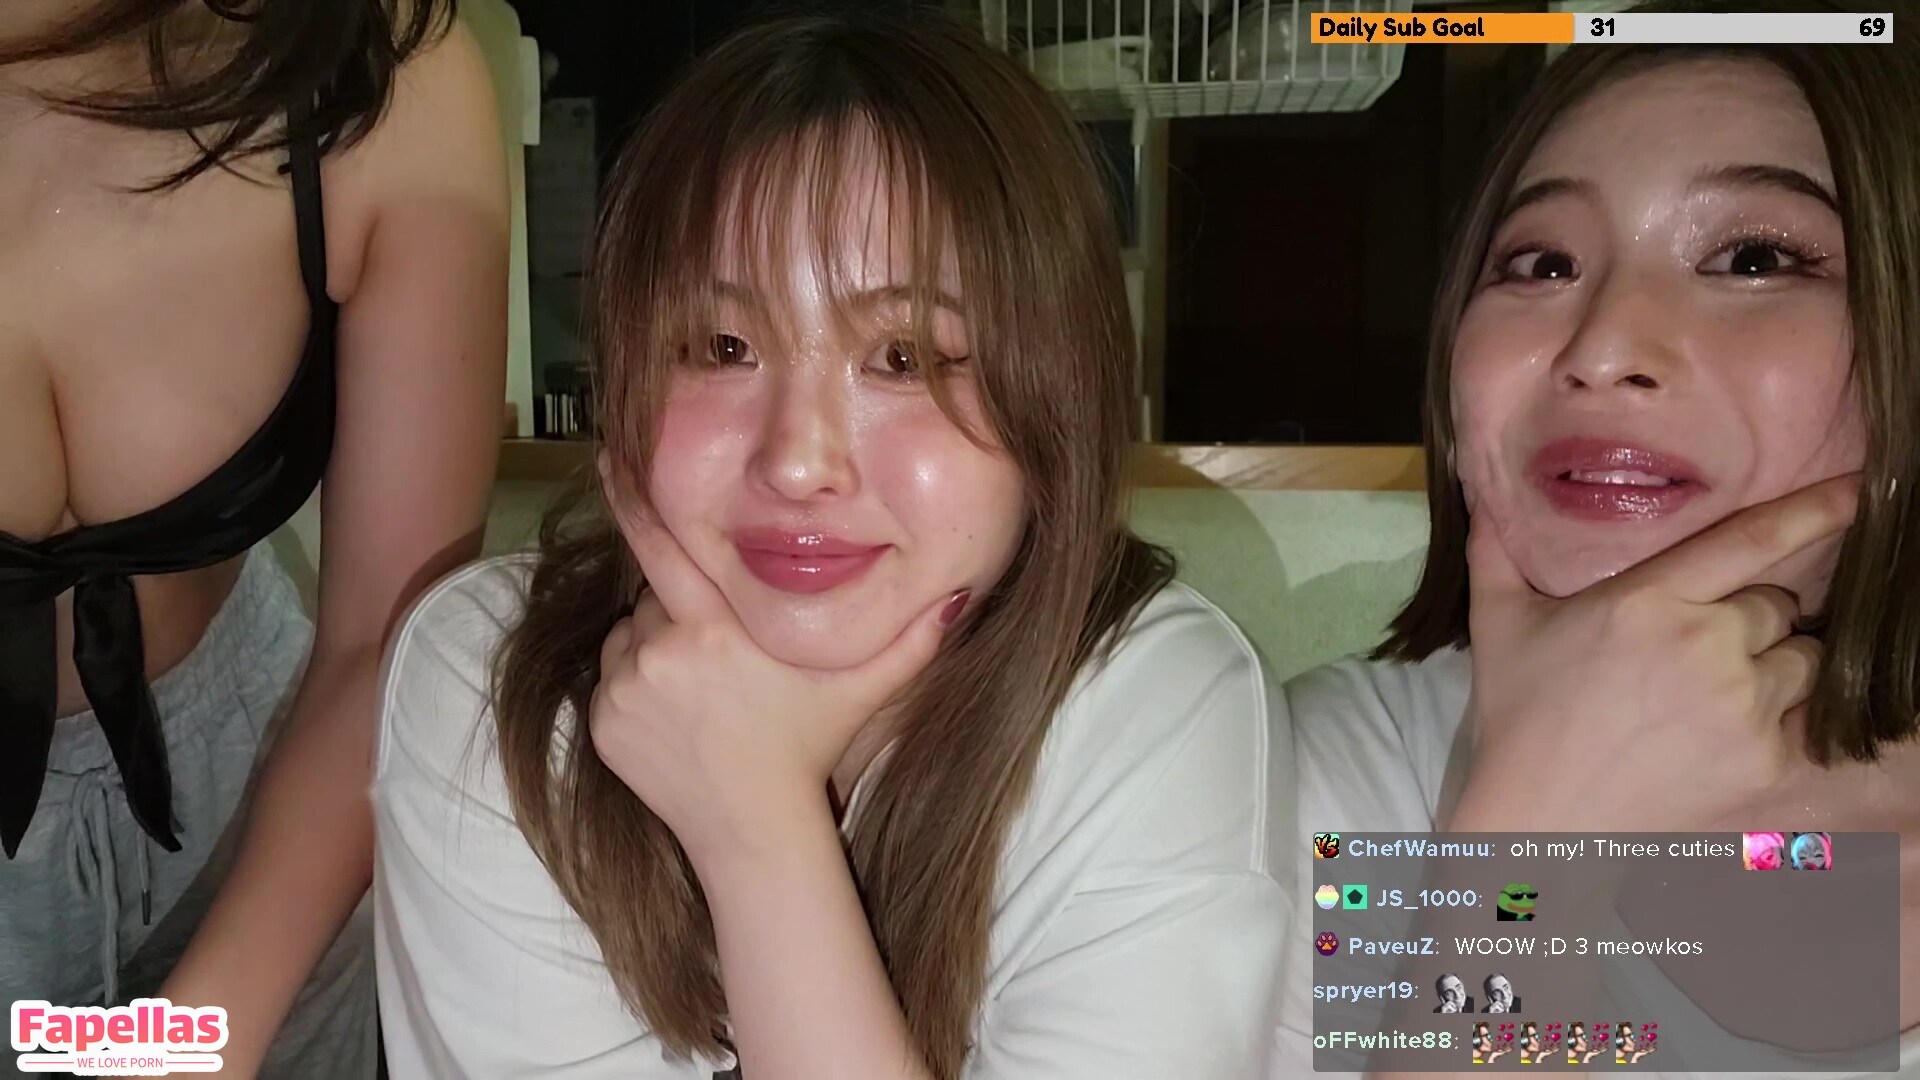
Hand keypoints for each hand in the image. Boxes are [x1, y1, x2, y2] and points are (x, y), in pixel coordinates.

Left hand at [589, 502, 964, 869]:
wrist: (754, 829)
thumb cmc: (811, 749)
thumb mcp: (866, 688)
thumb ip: (912, 640)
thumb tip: (960, 595)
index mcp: (721, 628)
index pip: (666, 544)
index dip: (636, 497)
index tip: (610, 456)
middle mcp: (666, 650)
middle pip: (656, 593)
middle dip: (682, 606)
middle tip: (721, 650)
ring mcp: (629, 688)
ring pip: (631, 633)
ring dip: (657, 643)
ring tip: (703, 686)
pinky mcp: (605, 721)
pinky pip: (611, 677)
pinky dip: (636, 684)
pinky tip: (678, 714)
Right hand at [1450, 474, 1860, 831]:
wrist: (1541, 824)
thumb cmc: (1518, 721)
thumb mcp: (1499, 627)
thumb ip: (1496, 554)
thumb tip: (1483, 499)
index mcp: (1648, 600)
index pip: (1754, 539)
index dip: (1816, 508)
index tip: (1861, 488)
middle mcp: (1706, 645)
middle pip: (1778, 604)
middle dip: (1752, 618)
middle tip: (1700, 647)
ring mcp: (1742, 706)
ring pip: (1802, 660)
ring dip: (1774, 667)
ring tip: (1717, 693)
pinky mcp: (1764, 760)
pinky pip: (1805, 719)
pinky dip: (1780, 720)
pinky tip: (1727, 734)